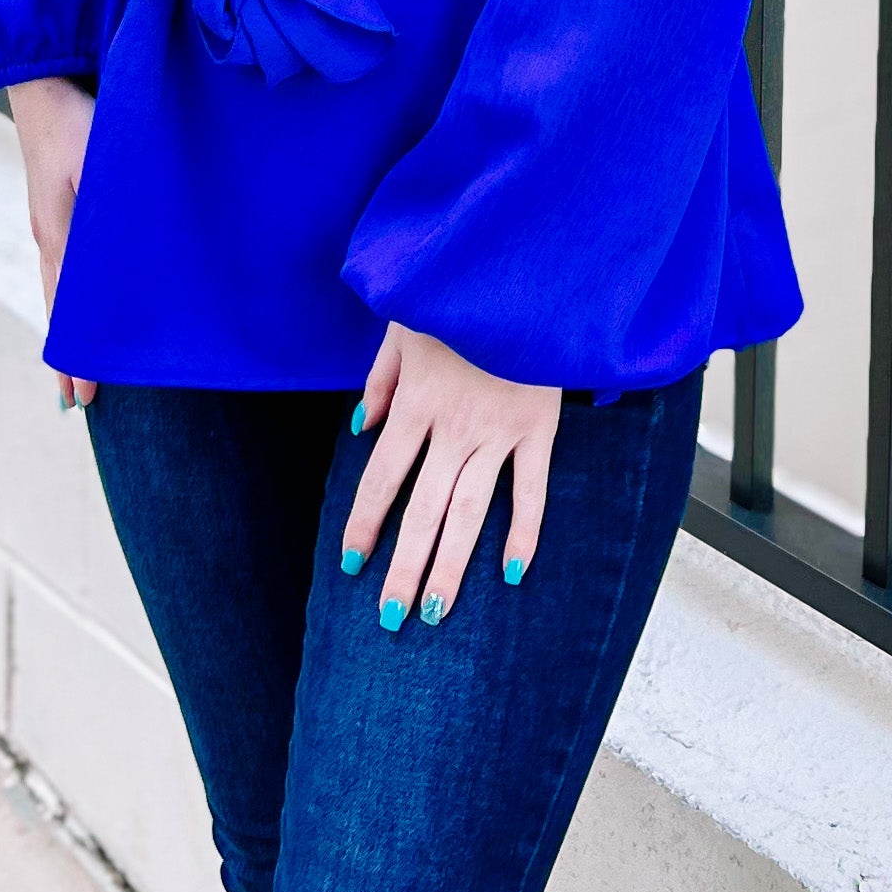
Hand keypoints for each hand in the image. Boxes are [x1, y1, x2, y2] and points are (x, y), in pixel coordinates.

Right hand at [7, 76, 97, 408]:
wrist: (38, 75)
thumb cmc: (77, 112)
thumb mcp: (99, 158)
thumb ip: (113, 205)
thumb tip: (126, 257)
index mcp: (58, 232)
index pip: (69, 308)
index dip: (78, 353)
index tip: (85, 397)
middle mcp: (49, 233)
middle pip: (58, 308)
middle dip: (68, 355)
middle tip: (76, 403)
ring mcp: (47, 220)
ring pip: (56, 289)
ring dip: (65, 327)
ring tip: (69, 367)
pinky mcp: (54, 203)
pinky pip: (60, 264)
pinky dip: (64, 297)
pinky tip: (74, 302)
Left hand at [342, 323, 558, 627]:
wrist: (523, 274)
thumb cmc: (458, 296)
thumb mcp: (403, 325)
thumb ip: (381, 378)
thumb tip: (360, 427)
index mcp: (416, 403)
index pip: (381, 478)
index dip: (365, 524)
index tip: (352, 563)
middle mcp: (453, 427)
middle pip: (422, 510)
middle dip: (403, 566)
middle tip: (391, 617)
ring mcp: (498, 432)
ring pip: (469, 511)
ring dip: (451, 564)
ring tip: (436, 610)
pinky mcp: (538, 429)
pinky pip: (532, 489)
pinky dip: (525, 532)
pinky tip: (514, 573)